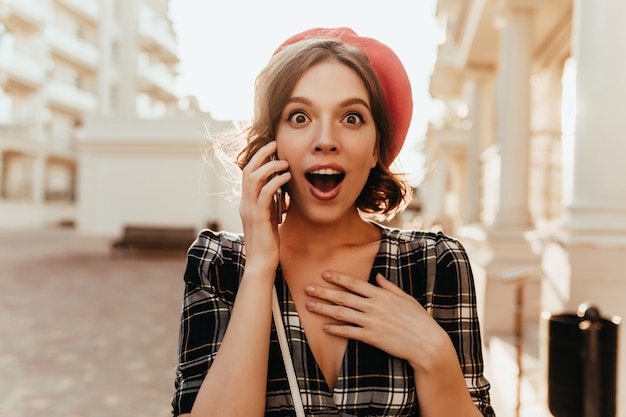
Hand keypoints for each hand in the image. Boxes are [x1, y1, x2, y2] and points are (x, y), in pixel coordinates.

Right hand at [239, 141, 289, 271]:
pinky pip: (265, 193)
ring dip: (270, 166)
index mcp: (246, 203)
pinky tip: (287, 177)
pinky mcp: (258, 217)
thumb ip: (271, 205)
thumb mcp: (269, 219)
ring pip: (254, 178)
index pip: (247, 174)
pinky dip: (276, 181)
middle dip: (261, 154)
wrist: (261, 264)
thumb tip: (281, 192)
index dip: (257, 158)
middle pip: (248, 170)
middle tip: (274, 144)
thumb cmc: (267, 244)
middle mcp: (245, 203)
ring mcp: (250, 210)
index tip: (271, 148)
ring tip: (284, 162)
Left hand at [304, 271, 451, 369]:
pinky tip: (324, 327)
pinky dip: (336, 329)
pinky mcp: (372, 337)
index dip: (338, 278)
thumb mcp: (406, 298)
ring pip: (342, 313)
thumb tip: (378, 276)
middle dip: (323, 292)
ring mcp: (372, 322)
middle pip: (343, 297)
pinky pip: (349, 332)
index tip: (325, 273)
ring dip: (324, 309)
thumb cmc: (419, 320)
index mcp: (382, 295)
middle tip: (307, 288)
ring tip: (309, 306)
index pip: (355, 283)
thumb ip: (390, 287)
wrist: (426, 343)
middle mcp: (374, 306)